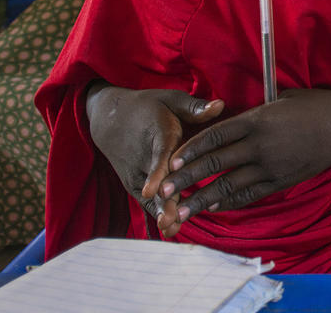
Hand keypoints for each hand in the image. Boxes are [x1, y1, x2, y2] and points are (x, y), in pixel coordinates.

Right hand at [85, 85, 224, 223]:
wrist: (109, 118)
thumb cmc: (149, 107)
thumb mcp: (171, 99)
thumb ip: (195, 107)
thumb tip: (221, 105)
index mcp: (157, 134)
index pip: (158, 155)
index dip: (157, 173)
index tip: (154, 191)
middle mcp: (144, 157)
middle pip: (155, 181)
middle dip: (163, 201)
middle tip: (171, 220)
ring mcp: (137, 173)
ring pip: (151, 196)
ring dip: (160, 212)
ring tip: (171, 229)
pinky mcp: (134, 183)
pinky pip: (148, 200)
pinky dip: (158, 213)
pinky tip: (171, 231)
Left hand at [153, 88, 330, 235]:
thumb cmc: (317, 105)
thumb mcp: (282, 99)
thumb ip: (256, 112)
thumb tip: (235, 116)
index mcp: (258, 120)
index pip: (216, 135)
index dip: (192, 149)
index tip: (172, 160)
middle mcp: (260, 145)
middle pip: (216, 163)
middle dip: (187, 178)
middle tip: (164, 190)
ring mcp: (272, 166)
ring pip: (230, 184)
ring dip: (203, 198)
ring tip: (182, 210)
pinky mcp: (283, 180)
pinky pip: (252, 193)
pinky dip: (231, 201)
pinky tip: (215, 206)